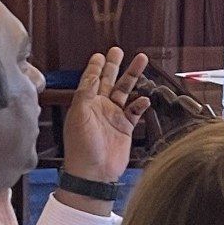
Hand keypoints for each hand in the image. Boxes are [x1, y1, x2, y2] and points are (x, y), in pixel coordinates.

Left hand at [61, 48, 148, 183]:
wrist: (94, 173)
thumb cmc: (81, 147)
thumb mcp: (79, 116)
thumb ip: (86, 93)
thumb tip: (93, 74)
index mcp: (85, 104)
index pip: (90, 80)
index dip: (95, 67)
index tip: (99, 55)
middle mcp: (99, 107)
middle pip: (109, 81)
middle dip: (114, 65)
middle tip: (118, 51)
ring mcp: (113, 116)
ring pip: (125, 91)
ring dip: (132, 77)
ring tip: (141, 61)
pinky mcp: (125, 127)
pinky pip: (135, 110)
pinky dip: (141, 103)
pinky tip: (144, 98)